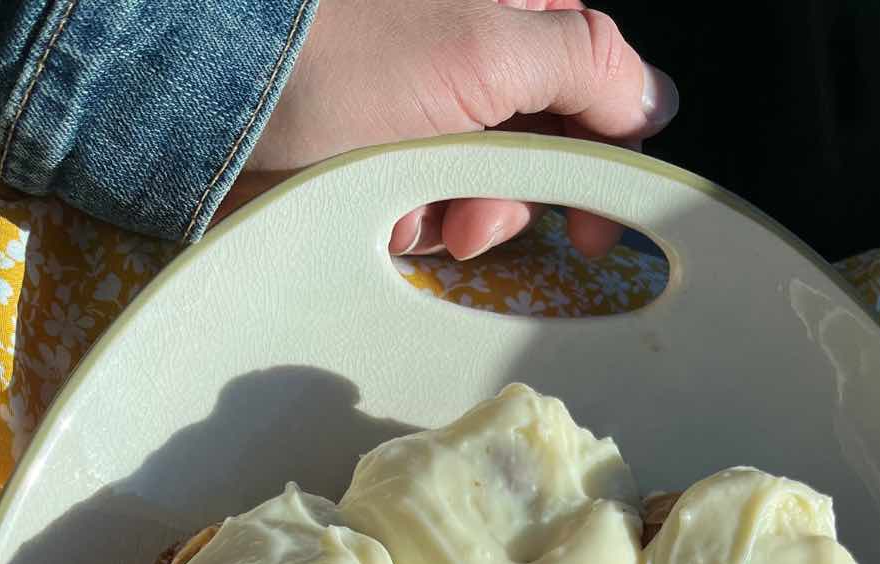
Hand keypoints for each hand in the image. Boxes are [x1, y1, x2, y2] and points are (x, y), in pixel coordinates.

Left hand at [231, 0, 677, 257]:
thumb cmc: (346, 57)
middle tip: (470, 217)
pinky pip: (424, 210)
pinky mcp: (379, 159)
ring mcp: (425, 112)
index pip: (596, 86)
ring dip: (454, 215)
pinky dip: (408, 221)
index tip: (596, 226)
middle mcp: (473, 55)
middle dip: (510, 197)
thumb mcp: (487, 47)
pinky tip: (376, 209)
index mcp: (511, 10)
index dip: (605, 159)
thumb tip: (657, 102)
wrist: (221, 102)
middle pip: (542, 151)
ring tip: (409, 210)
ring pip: (483, 191)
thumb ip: (586, 65)